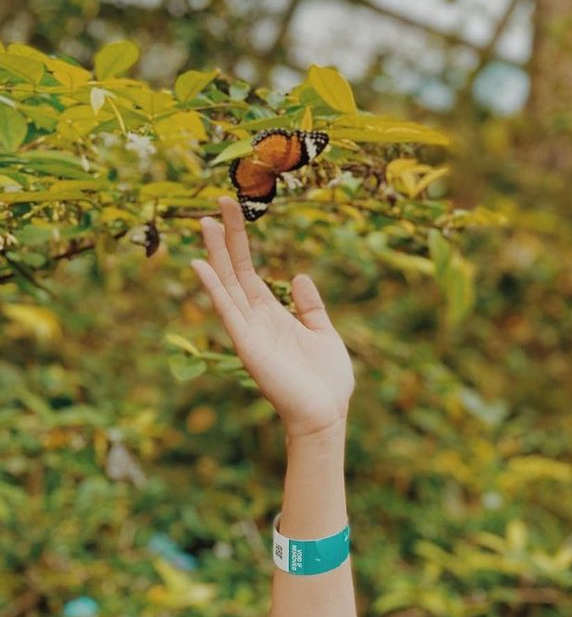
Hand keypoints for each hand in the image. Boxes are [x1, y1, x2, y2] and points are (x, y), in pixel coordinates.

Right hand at [190, 196, 354, 439]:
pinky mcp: (248, 346)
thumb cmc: (326, 381)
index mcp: (271, 314)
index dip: (240, 240)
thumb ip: (310, 306)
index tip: (233, 209)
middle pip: (234, 270)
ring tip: (205, 224)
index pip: (248, 270)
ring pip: (227, 285)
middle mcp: (254, 319)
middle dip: (226, 238)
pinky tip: (200, 266)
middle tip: (218, 202)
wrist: (326, 415)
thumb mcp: (323, 333)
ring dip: (215, 255)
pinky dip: (214, 289)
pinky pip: (227, 312)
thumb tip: (298, 275)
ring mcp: (249, 331)